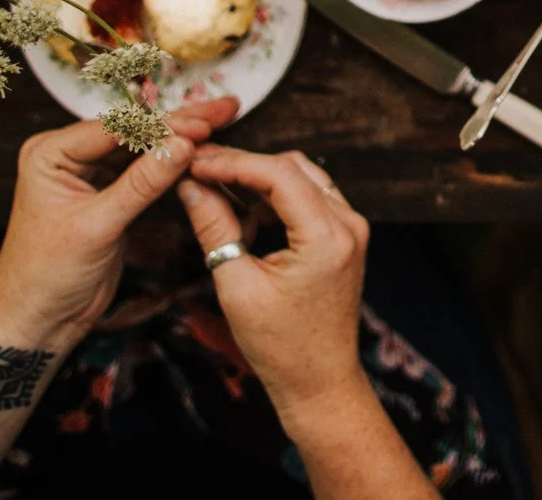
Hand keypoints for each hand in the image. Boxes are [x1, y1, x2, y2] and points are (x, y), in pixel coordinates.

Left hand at [0, 96, 238, 355]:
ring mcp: (89, 176)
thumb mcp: (97, 225)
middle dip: (179, 123)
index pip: (117, 129)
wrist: (37, 321)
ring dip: (180, 141)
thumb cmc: (47, 274)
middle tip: (223, 109)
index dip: (164, 125)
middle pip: (133, 134)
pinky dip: (171, 166)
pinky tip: (198, 154)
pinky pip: (143, 174)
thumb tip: (183, 146)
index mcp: (51, 154)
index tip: (204, 123)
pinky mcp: (107, 197)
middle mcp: (69, 157)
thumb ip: (141, 184)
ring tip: (220, 122)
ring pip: (142, 151)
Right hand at [176, 144, 372, 432]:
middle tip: (199, 169)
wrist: (319, 380)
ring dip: (259, 178)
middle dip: (243, 164)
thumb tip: (189, 186)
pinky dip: (276, 197)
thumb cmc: (279, 345)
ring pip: (302, 178)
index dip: (233, 162)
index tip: (195, 161)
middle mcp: (348, 224)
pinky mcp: (345, 235)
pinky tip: (242, 211)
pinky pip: (309, 198)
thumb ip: (214, 228)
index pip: (278, 174)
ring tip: (214, 187)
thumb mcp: (237, 285)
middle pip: (292, 168)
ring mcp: (351, 228)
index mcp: (327, 237)